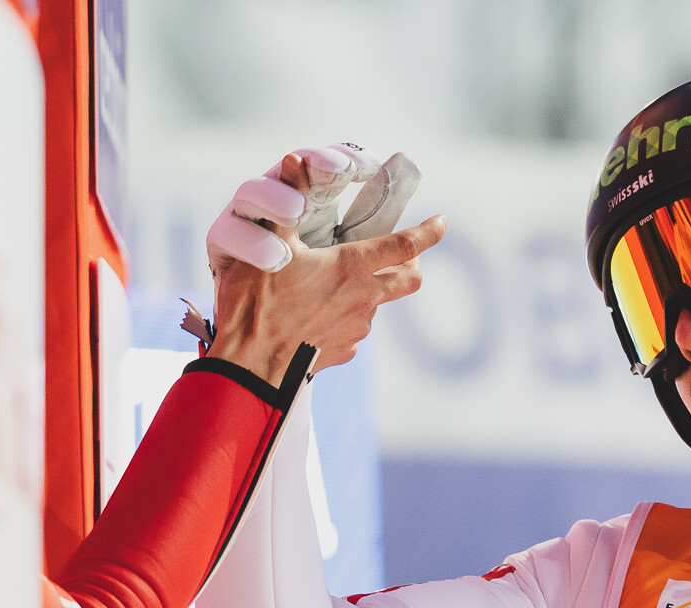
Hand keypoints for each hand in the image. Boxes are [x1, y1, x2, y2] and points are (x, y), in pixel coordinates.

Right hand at [208, 153, 445, 382]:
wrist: (249, 366)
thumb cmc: (255, 304)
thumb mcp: (268, 245)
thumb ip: (286, 204)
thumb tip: (294, 159)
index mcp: (351, 268)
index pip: (404, 246)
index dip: (427, 232)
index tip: (442, 222)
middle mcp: (363, 300)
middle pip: (408, 279)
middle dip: (412, 262)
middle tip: (407, 252)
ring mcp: (355, 329)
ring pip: (377, 303)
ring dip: (370, 289)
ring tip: (340, 281)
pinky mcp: (343, 351)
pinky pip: (353, 328)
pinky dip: (346, 315)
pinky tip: (319, 312)